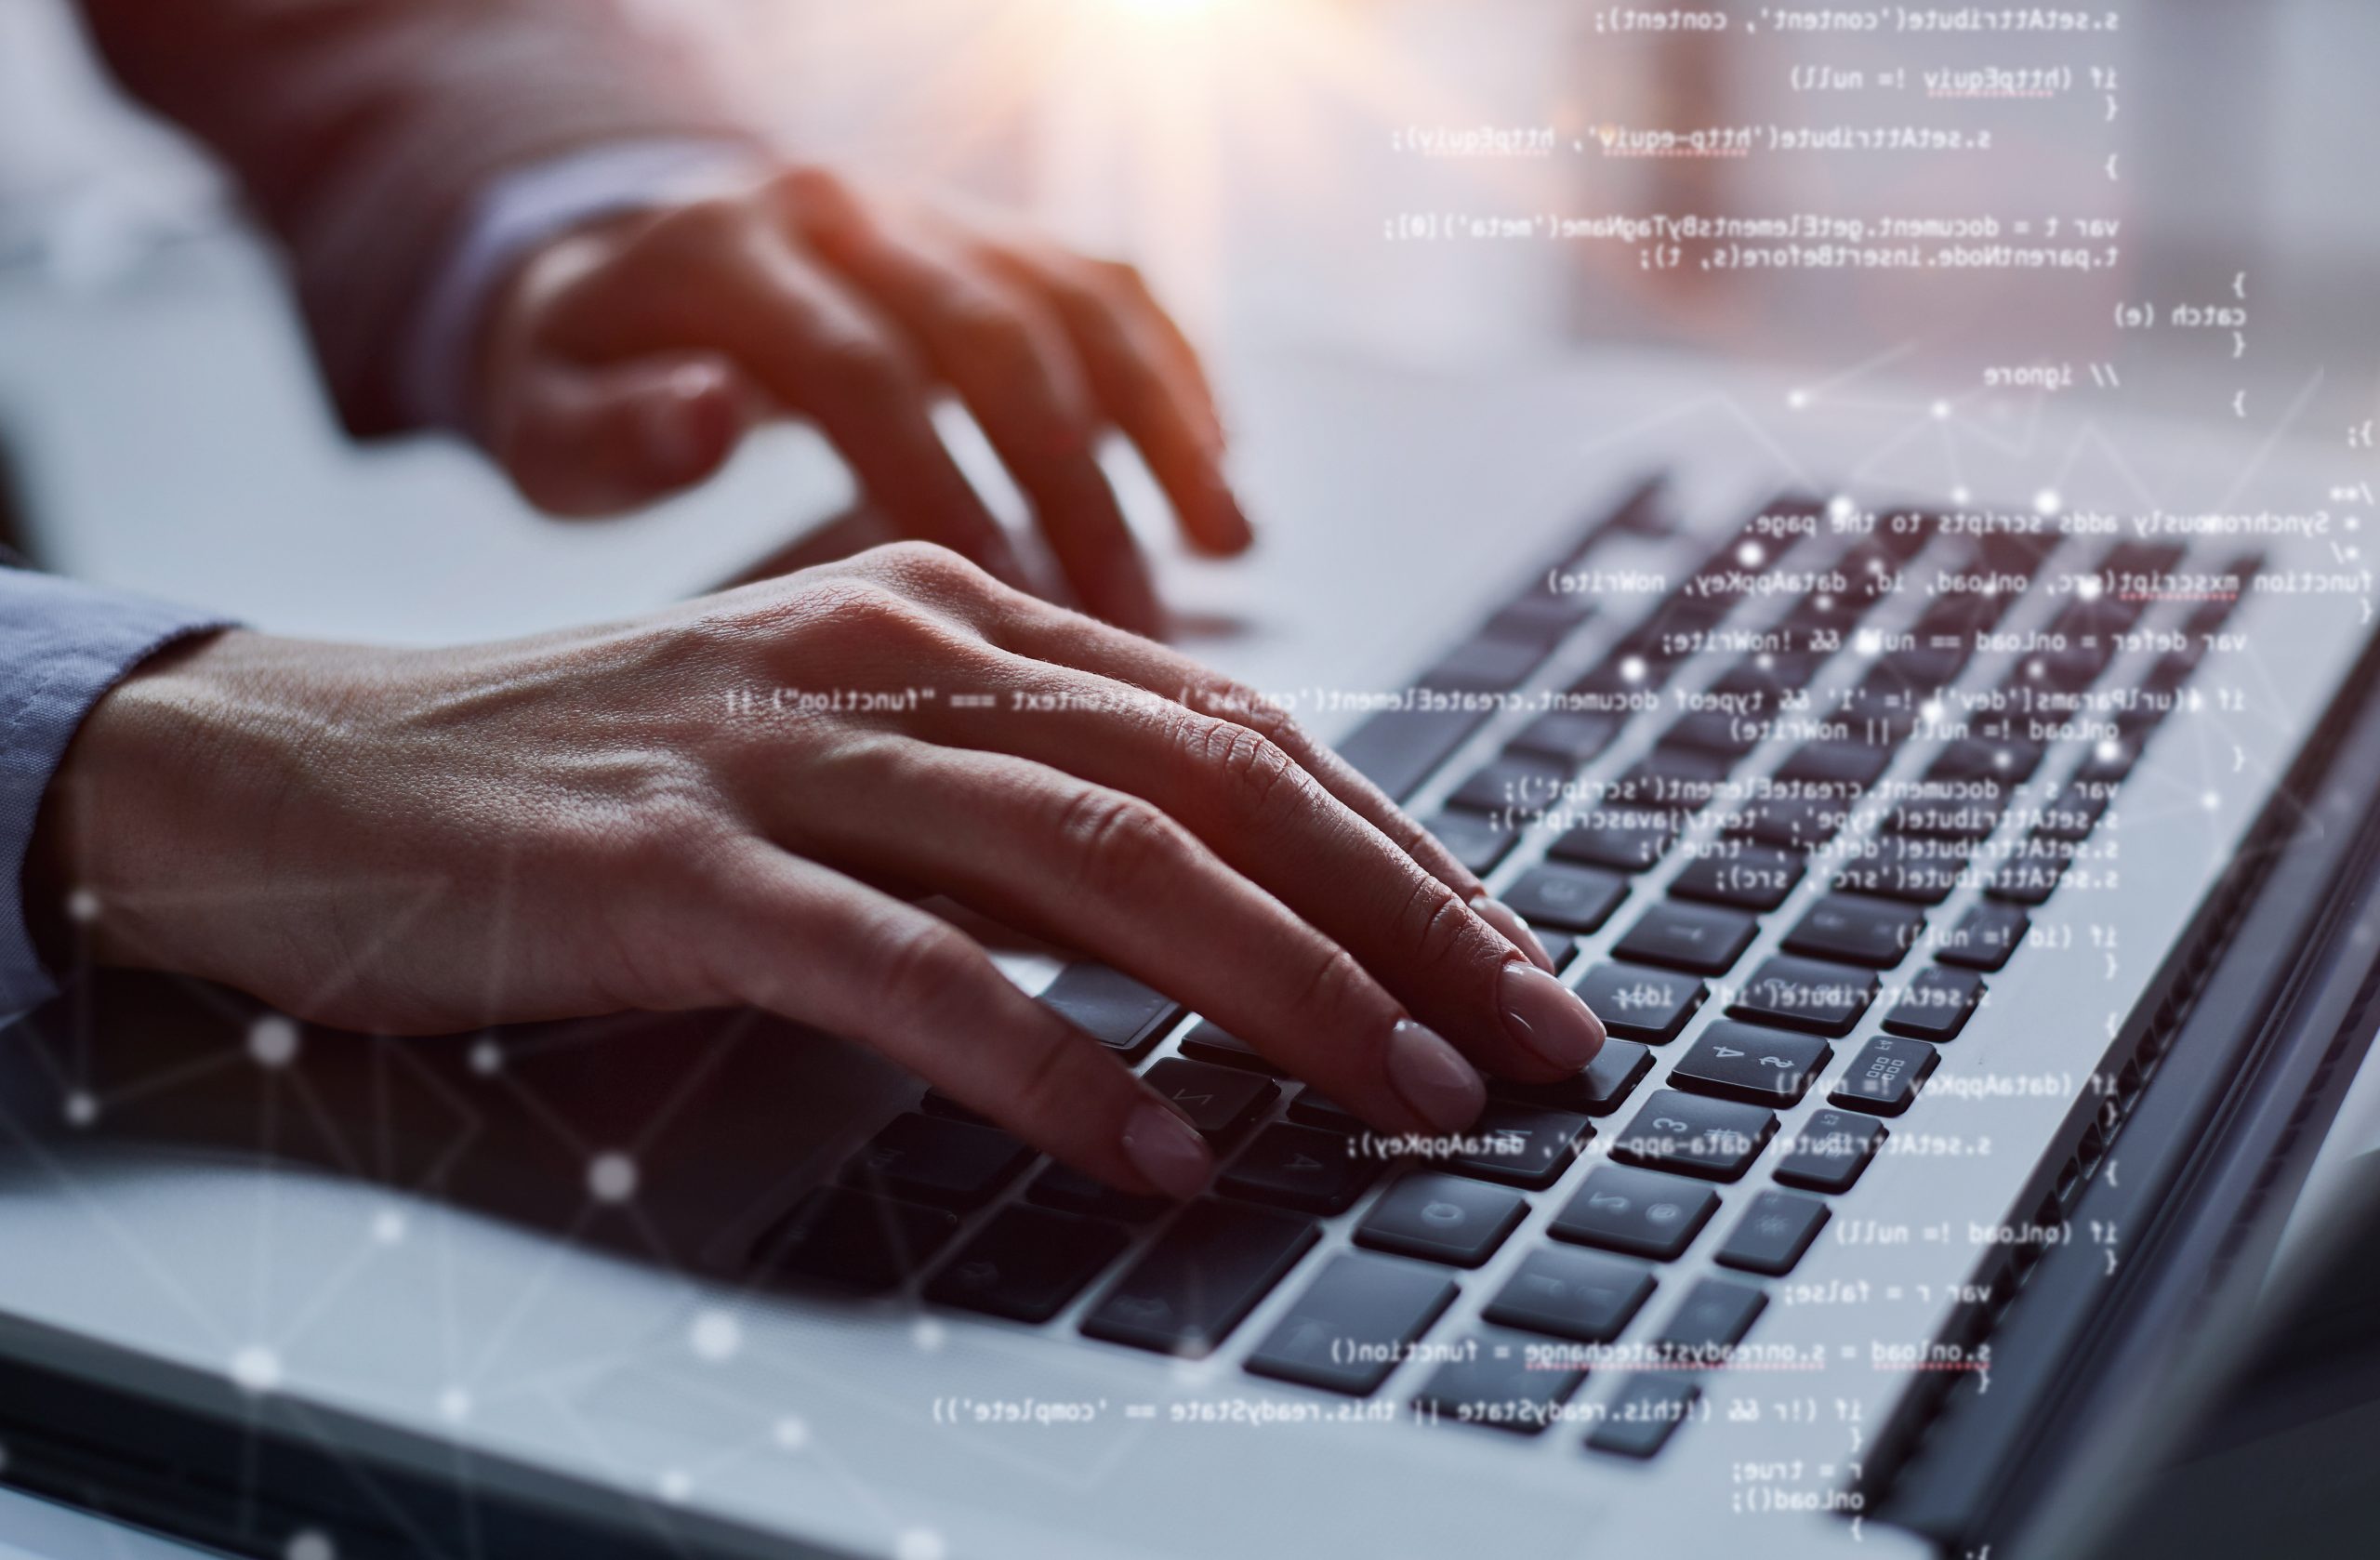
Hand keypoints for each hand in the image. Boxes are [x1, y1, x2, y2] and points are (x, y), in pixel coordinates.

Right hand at [34, 545, 1603, 1198]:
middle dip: (1404, 919)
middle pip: (1216, 783)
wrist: (308, 769)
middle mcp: (895, 657)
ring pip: (1098, 857)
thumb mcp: (839, 755)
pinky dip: (1052, 1061)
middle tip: (1532, 1042)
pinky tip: (1159, 1148)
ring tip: (1412, 1093)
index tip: (1515, 967)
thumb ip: (1007, 798)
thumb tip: (1220, 906)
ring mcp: (785, 754)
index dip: (1403, 855)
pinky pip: (906, 966)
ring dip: (1284, 987)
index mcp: (953, 622)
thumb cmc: (601, 780)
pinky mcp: (674, 867)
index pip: (1240, 736)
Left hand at [476, 165, 1250, 635]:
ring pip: (1078, 301)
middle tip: (1133, 623)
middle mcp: (846, 209)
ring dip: (1163, 427)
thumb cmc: (594, 385)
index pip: (861, 369)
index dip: (944, 486)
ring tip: (1226, 550)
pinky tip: (1219, 473)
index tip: (1009, 602)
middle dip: (1078, 486)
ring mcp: (933, 212)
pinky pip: (1111, 286)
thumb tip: (708, 416)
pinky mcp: (994, 233)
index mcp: (726, 253)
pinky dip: (1176, 376)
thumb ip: (610, 434)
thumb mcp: (547, 426)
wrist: (627, 273)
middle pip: (997, 337)